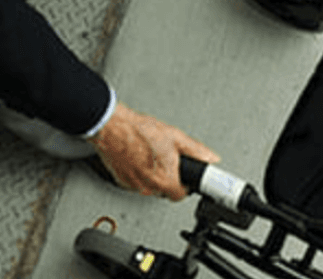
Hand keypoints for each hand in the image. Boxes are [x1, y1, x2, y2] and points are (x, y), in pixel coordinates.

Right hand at [90, 103, 219, 200]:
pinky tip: (139, 157)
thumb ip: (196, 151)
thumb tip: (211, 158)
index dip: (185, 185)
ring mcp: (133, 186)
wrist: (111, 128)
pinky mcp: (121, 181)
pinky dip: (139, 173)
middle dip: (168, 177)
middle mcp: (148, 188)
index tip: (185, 178)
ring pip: (150, 186)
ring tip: (151, 154)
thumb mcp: (175, 137)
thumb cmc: (139, 131)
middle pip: (165, 190)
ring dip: (153, 175)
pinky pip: (136, 182)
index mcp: (164, 180)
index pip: (181, 195)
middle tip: (167, 159)